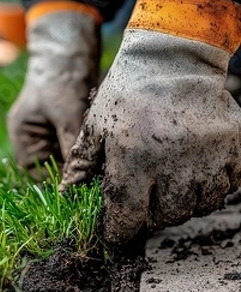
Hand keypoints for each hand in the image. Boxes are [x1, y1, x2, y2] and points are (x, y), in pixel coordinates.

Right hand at [7, 9, 99, 175]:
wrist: (70, 52)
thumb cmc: (61, 80)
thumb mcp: (67, 116)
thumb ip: (71, 148)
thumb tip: (78, 179)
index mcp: (23, 137)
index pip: (37, 173)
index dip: (56, 182)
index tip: (79, 185)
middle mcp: (34, 139)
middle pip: (52, 168)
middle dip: (71, 172)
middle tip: (94, 176)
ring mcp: (50, 135)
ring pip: (66, 160)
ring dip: (80, 161)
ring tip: (97, 162)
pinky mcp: (66, 129)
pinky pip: (75, 149)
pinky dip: (85, 151)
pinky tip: (99, 151)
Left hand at [61, 29, 240, 242]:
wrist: (172, 56)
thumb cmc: (128, 92)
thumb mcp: (96, 124)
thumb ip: (83, 163)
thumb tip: (68, 193)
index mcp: (133, 158)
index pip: (127, 216)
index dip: (119, 233)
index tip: (117, 235)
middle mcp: (172, 161)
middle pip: (167, 216)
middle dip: (153, 216)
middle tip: (147, 203)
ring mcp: (207, 154)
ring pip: (200, 205)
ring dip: (185, 204)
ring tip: (173, 187)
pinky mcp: (233, 145)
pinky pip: (229, 185)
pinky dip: (214, 187)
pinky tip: (199, 174)